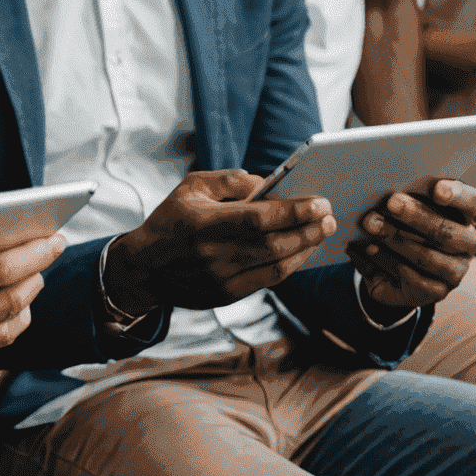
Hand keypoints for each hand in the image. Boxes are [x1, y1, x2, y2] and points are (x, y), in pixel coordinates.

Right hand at [0, 214, 66, 392]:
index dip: (31, 252)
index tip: (50, 234)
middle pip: (12, 289)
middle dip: (40, 264)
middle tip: (55, 244)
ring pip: (12, 312)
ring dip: (32, 287)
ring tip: (38, 269)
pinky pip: (4, 335)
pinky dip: (21, 316)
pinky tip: (23, 300)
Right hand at [105, 169, 335, 314]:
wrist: (146, 267)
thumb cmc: (172, 220)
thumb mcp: (191, 187)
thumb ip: (228, 180)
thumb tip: (266, 184)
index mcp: (203, 223)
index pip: (258, 218)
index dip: (292, 212)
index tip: (319, 203)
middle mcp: (214, 253)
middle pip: (274, 244)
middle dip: (308, 230)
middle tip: (329, 217)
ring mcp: (221, 278)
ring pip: (276, 266)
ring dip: (305, 249)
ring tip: (322, 232)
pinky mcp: (227, 295)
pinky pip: (268, 280)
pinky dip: (290, 265)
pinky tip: (301, 251)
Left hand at [346, 177, 475, 309]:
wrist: (392, 270)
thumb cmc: (400, 226)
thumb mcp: (403, 209)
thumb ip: (402, 199)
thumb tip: (379, 187)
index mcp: (465, 216)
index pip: (472, 204)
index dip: (458, 196)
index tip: (437, 190)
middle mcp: (467, 243)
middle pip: (446, 231)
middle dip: (416, 216)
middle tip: (390, 203)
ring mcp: (456, 270)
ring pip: (427, 256)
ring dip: (395, 239)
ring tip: (371, 226)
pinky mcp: (439, 291)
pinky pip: (414, 279)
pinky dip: (388, 261)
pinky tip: (369, 249)